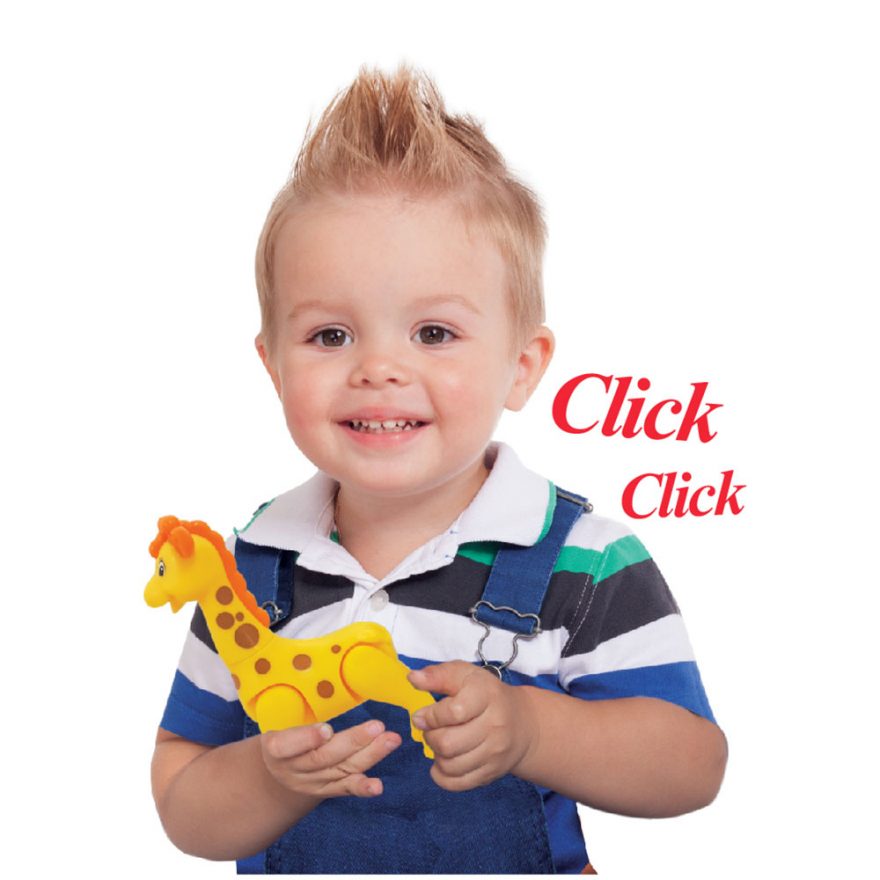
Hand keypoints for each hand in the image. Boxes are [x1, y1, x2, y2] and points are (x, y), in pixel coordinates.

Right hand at [260, 719, 400, 798]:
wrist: (277, 773)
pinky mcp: (326, 791)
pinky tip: (377, 786)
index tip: (327, 729)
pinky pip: (345, 789)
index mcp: (275, 748)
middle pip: (323, 757)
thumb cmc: (283, 738)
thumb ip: (298, 717)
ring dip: (370, 756)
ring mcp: (311, 783)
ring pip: (341, 770)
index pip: (286, 746)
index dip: (307, 738)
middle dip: (353, 741)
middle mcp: (293, 769)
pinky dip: (363, 788)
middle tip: (377, 727)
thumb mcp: (278, 724)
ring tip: (390, 740)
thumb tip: (322, 686)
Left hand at [408, 661, 537, 791]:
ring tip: (440, 742)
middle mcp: (495, 726)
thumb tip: (413, 678)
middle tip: (431, 729)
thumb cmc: (485, 695)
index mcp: (486, 696)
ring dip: (436, 755)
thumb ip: (438, 675)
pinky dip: (442, 775)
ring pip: (451, 765)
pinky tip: (443, 761)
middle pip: (448, 743)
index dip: (430, 716)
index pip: (453, 713)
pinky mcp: (491, 773)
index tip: (422, 715)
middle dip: (430, 737)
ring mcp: (495, 753)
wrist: (522, 723)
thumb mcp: (464, 675)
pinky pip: (457, 783)